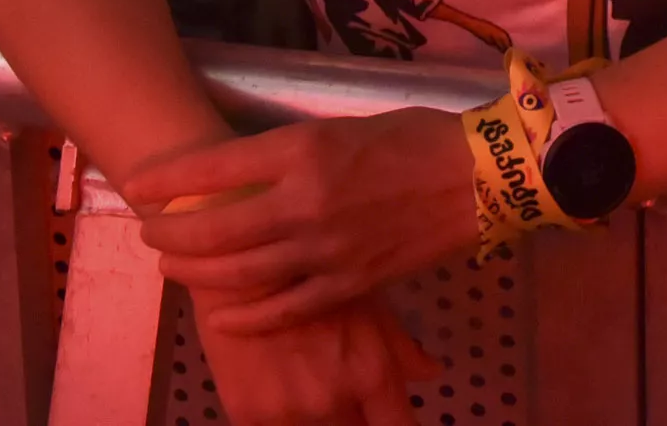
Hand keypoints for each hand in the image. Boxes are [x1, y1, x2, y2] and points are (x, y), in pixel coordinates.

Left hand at [122, 107, 476, 330]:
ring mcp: (327, 247)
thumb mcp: (344, 127)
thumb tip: (246, 173)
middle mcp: (305, 200)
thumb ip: (294, 154)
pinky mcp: (351, 282)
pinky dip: (249, 315)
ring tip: (172, 268)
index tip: (137, 186)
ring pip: (241, 271)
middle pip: (215, 227)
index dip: (168, 179)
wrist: (481, 176)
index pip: (214, 167)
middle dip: (171, 233)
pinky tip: (222, 314)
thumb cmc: (415, 137)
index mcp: (304, 149)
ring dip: (197, 272)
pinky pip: (287, 308)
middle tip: (149, 231)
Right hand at [192, 291, 434, 425]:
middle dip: (353, 417)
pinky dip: (278, 414)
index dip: (396, 424)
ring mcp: (288, 412)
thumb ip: (400, 347)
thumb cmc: (311, 270)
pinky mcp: (247, 414)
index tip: (387, 418)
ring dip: (315, 416)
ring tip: (302, 377)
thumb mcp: (365, 301)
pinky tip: (273, 384)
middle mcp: (333, 401)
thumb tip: (431, 373)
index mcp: (370, 374)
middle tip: (341, 390)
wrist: (236, 257)